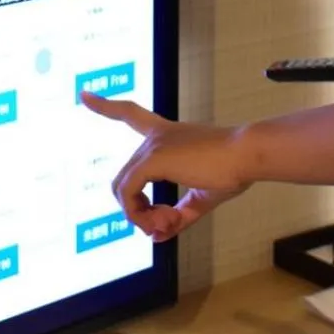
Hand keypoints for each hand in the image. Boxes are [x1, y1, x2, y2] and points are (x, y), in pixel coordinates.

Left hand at [80, 93, 253, 241]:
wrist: (249, 155)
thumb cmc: (233, 169)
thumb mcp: (201, 196)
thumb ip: (177, 216)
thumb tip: (156, 238)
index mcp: (167, 135)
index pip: (130, 114)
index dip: (106, 106)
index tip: (84, 95)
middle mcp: (155, 136)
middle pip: (124, 180)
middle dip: (139, 211)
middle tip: (166, 225)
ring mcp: (152, 146)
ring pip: (122, 189)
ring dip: (139, 215)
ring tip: (167, 224)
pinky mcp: (153, 158)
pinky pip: (129, 194)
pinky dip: (139, 214)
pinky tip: (163, 221)